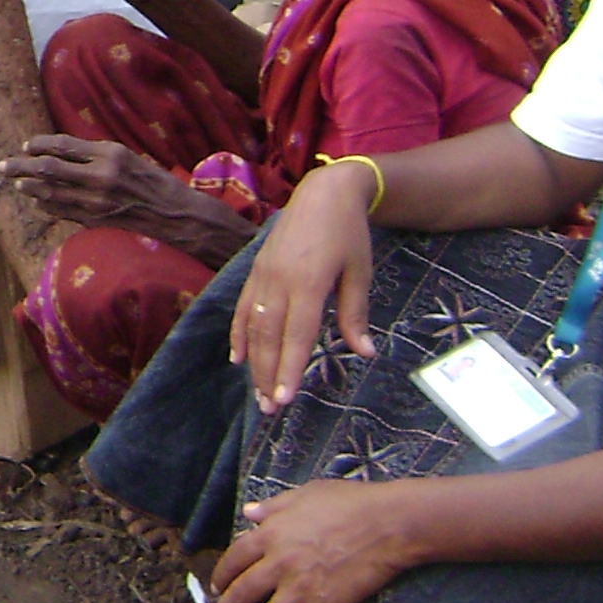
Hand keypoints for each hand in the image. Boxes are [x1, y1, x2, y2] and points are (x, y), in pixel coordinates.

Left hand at [0, 136, 250, 259]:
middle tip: (3, 165)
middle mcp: (100, 176)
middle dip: (21, 166)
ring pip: (50, 193)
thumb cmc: (154, 182)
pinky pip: (61, 211)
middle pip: (49, 168)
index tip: (26, 145)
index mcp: (110, 154)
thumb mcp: (129, 157)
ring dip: (28, 187)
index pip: (64, 146)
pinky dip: (45, 205)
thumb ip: (97, 154)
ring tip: (15, 182)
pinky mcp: (95, 221)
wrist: (176, 216)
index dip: (40, 145)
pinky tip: (35, 200)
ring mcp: (96, 201)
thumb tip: (60, 152)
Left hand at [207, 478, 411, 602]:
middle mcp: (279, 564)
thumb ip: (274, 506)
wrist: (387, 522)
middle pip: (242, 595)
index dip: (221, 576)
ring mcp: (302, 588)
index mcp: (271, 534)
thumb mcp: (306, 493)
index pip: (235, 559)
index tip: (215, 590)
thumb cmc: (350, 502)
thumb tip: (248, 512)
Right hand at [229, 165, 375, 413]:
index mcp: (309, 282)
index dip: (289, 369)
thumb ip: (355, 313)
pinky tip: (237, 358)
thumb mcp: (360, 271)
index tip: (284, 399)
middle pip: (269, 338)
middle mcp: (279, 281)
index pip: (296, 335)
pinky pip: (243, 308)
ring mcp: (263, 275)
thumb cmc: (348, 233)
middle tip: (270, 410)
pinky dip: (238, 335)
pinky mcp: (256, 270)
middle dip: (268, 376)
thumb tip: (364, 353)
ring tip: (258, 394)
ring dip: (254, 363)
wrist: (324, 191)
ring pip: (253, 327)